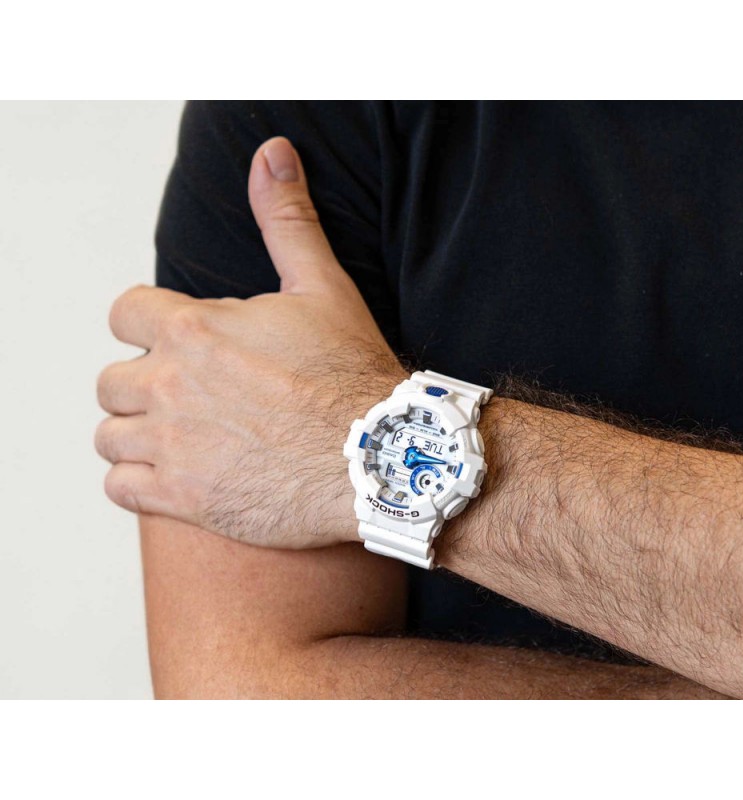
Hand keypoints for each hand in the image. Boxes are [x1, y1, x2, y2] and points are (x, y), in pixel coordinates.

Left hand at [96, 137, 406, 547]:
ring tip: (184, 437)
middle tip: (192, 397)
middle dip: (144, 385)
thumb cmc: (353, 377)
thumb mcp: (323, 286)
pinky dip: (138, 481)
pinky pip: (120, 487)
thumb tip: (272, 155)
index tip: (179, 343)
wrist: (379, 457)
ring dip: (138, 434)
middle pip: (112, 381)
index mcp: (193, 330)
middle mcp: (169, 385)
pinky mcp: (183, 499)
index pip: (123, 314)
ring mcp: (172, 446)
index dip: (147, 326)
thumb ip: (286, 220)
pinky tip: (178, 474)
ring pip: (110, 435)